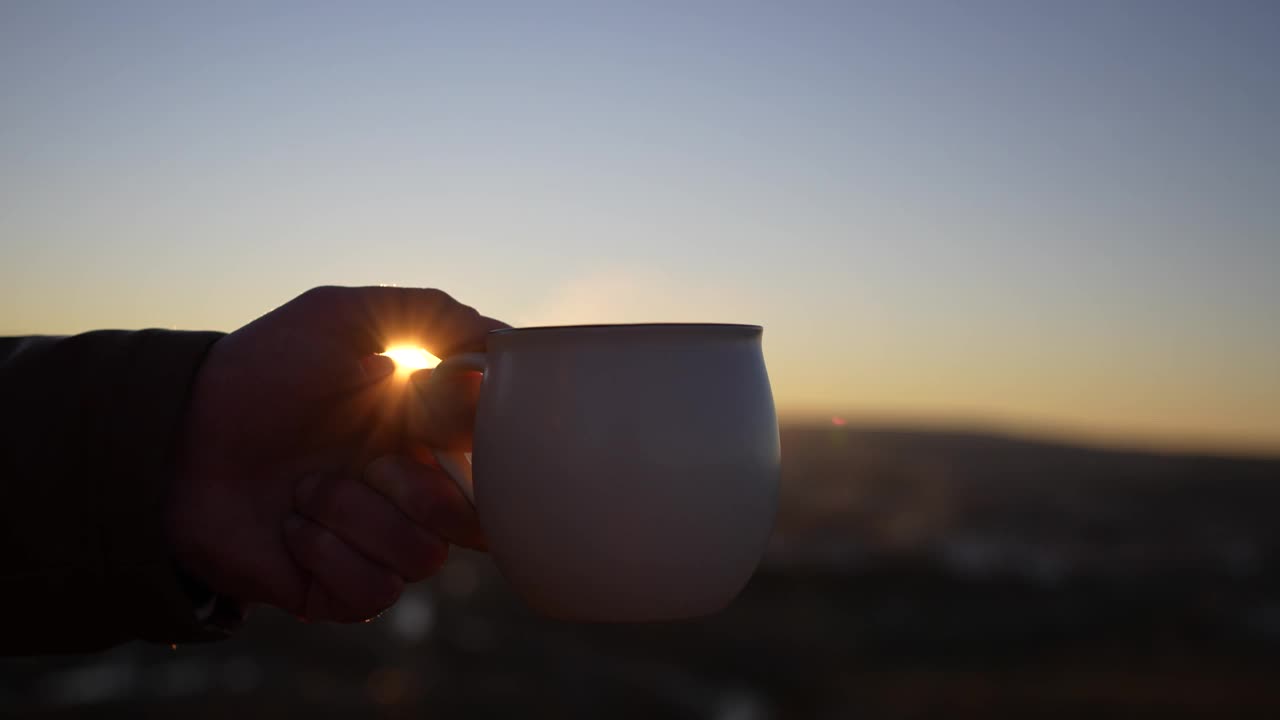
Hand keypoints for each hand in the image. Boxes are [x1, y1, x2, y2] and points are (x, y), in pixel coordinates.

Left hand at [166, 286, 504, 621]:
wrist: (177, 437)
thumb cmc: (261, 373)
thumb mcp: (341, 318)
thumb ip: (428, 313)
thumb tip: (503, 338)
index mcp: (423, 437)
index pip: (496, 461)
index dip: (477, 448)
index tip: (429, 421)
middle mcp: (408, 494)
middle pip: (475, 522)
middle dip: (420, 490)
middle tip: (368, 462)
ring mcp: (375, 545)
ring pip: (424, 557)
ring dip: (357, 516)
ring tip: (303, 489)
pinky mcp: (338, 592)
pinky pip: (375, 593)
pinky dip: (329, 554)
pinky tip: (291, 526)